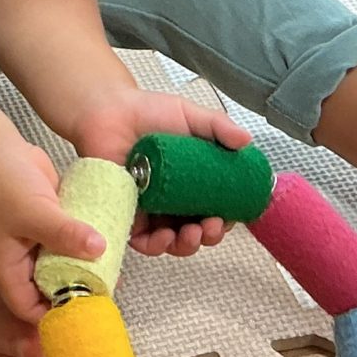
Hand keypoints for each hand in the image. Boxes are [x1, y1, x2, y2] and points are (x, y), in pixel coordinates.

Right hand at [0, 133, 104, 322]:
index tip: (85, 312)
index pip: (30, 308)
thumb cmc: (0, 184)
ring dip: (86, 266)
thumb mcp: (33, 212)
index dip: (54, 315)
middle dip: (77, 291)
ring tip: (116, 271)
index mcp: (9, 268)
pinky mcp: (51, 222)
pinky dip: (87, 243)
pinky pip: (71, 240)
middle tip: (110, 291)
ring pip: (65, 264)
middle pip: (52, 288)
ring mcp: (37, 241)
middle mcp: (23, 260)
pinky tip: (111, 243)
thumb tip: (100, 250)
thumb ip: (65, 233)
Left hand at [68, 88, 250, 258]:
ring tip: (191, 234)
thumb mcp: (190, 116)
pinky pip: (142, 240)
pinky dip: (155, 245)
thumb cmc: (148, 112)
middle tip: (211, 227)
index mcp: (195, 182)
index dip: (226, 219)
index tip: (229, 217)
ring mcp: (153, 209)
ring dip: (187, 245)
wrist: (110, 111)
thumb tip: (246, 141)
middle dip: (209, 236)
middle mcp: (176, 200)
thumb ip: (218, 127)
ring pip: (174, 241)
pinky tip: (164, 237)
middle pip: (199, 231)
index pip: (218, 210)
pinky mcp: (128, 214)